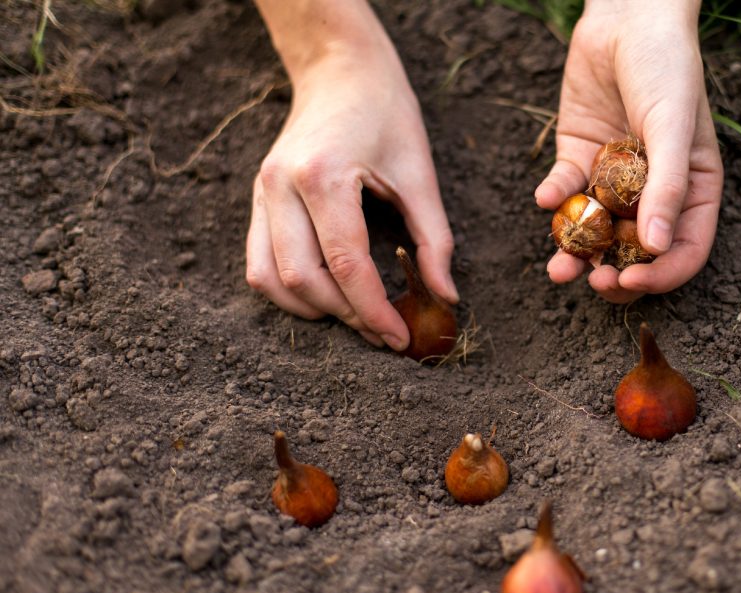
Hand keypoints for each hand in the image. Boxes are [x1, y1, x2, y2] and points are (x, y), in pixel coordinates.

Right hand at [247, 0, 456, 349]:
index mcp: (323, 175)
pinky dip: (289, 291)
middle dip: (346, 316)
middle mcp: (280, 186)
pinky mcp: (258, 199)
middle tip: (384, 332)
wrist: (340, 71)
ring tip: (356, 317)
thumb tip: (447, 298)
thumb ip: (434, 239)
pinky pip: (258, 263)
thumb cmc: (386, 114)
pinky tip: (327, 296)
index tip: (399, 339)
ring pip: (270, 279)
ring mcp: (261, 193)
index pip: (346, 264)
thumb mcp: (420, 173)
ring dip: (313, 310)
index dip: (374, 310)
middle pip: (303, 278)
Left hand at [535, 0, 722, 302]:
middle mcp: (653, 192)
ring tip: (558, 268)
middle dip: (614, 273)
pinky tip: (545, 196)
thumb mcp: (674, 127)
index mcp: (692, 190)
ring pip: (595, 231)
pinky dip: (554, 198)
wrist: (627, 17)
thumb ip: (668, 187)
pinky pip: (565, 191)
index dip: (660, 276)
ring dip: (576, 253)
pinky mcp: (578, 158)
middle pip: (635, 252)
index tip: (631, 283)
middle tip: (593, 282)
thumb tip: (657, 248)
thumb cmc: (667, 67)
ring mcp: (613, 179)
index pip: (683, 250)